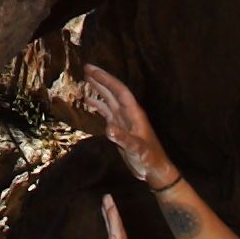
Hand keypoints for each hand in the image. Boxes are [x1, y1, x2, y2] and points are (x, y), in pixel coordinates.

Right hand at [74, 63, 175, 188]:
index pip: (119, 91)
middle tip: (85, 68)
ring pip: (109, 100)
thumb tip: (108, 129)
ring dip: (99, 89)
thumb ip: (123, 139)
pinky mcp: (119, 128)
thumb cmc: (149, 158)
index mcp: (134, 113)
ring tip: (86, 79)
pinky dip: (98, 105)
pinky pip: (107, 112)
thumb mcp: (137, 149)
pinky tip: (88, 101)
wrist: (153, 170)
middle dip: (101, 79)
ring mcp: (123, 120)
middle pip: (113, 91)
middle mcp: (128, 113)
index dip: (106, 79)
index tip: (92, 70)